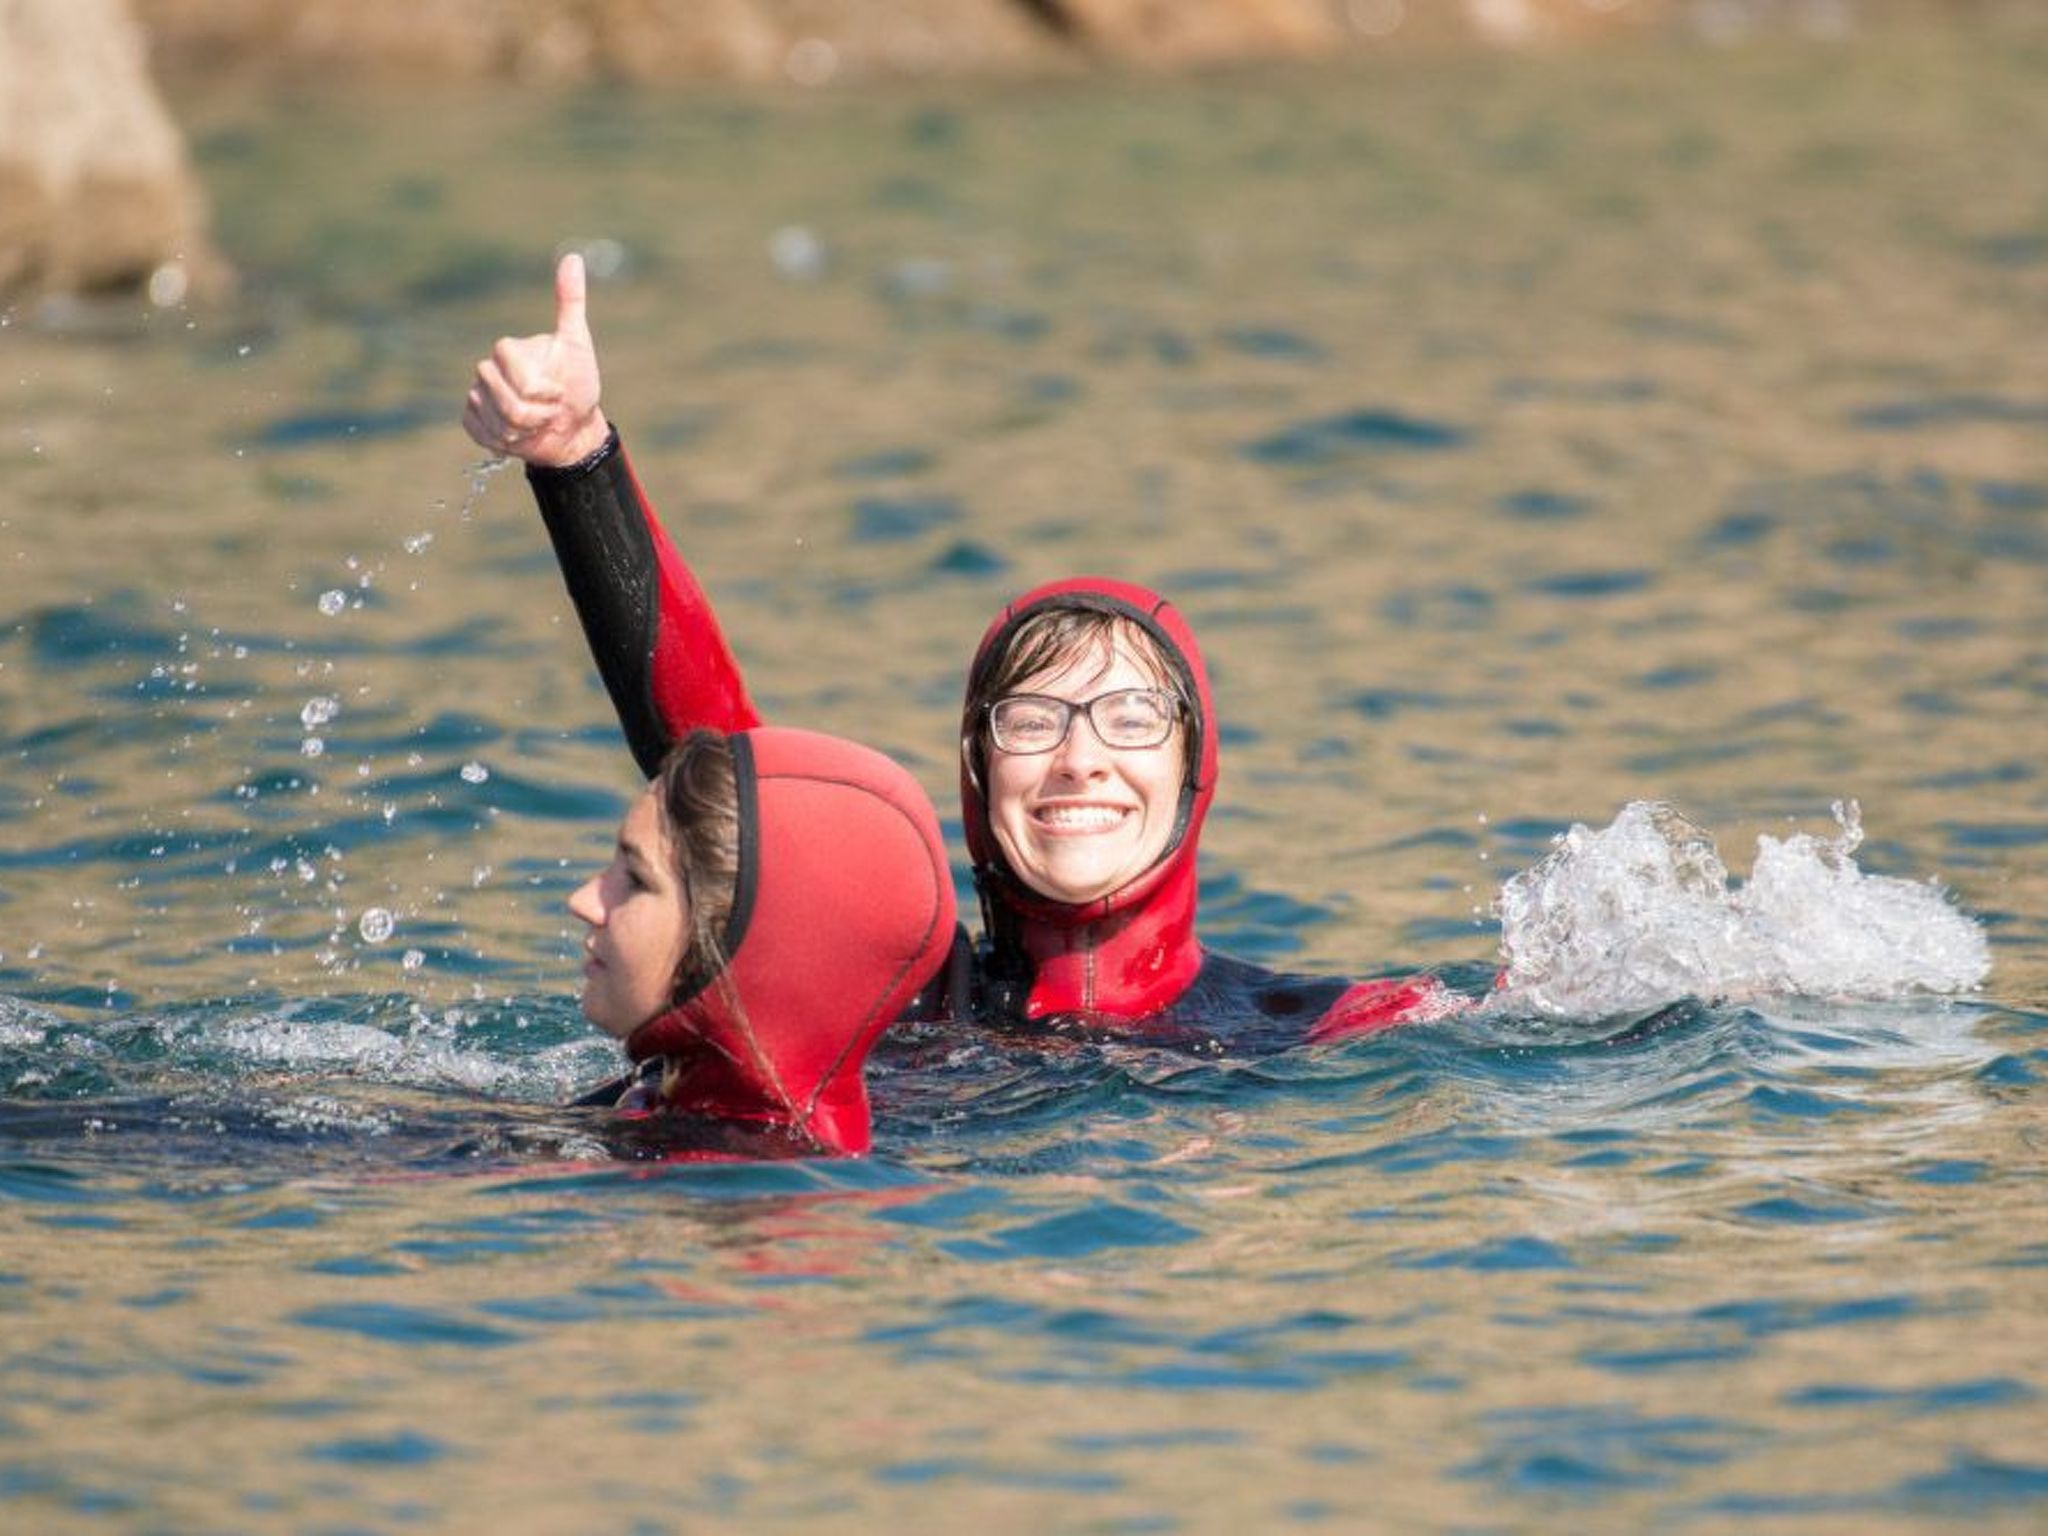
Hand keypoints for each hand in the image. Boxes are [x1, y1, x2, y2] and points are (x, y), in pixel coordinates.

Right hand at [462, 251, 609, 466]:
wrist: (571, 429)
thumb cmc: (577, 385)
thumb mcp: (577, 343)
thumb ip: (570, 302)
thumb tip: (572, 257)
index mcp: (508, 350)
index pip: (512, 367)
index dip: (539, 387)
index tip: (558, 392)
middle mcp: (487, 370)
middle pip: (506, 398)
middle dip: (535, 413)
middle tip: (550, 411)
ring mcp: (477, 395)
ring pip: (494, 418)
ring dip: (524, 430)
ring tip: (537, 423)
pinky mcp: (472, 421)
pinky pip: (480, 432)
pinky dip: (505, 441)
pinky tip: (519, 436)